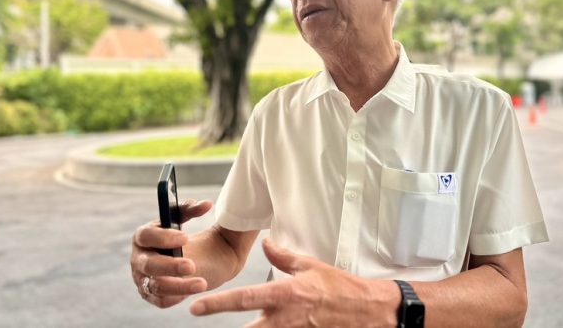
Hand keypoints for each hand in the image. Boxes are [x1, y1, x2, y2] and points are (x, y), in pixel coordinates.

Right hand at [130, 199, 211, 307]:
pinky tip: (193, 290)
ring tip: (202, 284)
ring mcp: (142, 278)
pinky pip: (161, 300)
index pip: (146, 236)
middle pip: (149, 264)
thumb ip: (192, 209)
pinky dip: (177, 297)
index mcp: (142, 236)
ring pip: (156, 286)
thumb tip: (206, 204)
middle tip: (192, 266)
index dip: (164, 237)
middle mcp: (138, 258)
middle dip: (170, 266)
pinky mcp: (149, 295)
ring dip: (179, 286)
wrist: (184, 257)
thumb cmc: (180, 235)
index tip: (186, 237)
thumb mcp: (183, 219)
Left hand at [190, 238, 397, 326]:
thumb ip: (283, 256)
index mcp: (284, 294)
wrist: (367, 311)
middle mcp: (284, 318)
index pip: (243, 299)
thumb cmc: (340, 287)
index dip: (217, 304)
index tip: (196, 307)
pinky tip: (265, 327)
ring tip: (239, 327)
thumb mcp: (310, 266)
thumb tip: (265, 244)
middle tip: (207, 321)